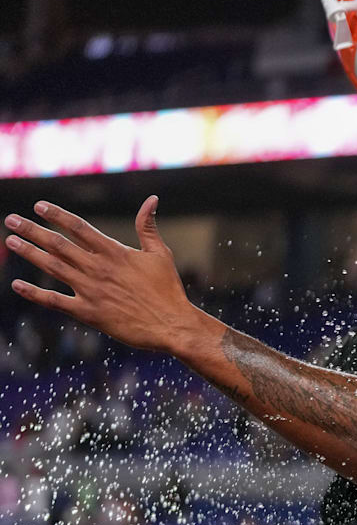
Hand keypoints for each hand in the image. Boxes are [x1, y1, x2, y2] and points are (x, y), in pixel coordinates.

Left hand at [7, 197, 202, 353]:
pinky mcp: (88, 313)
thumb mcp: (161, 254)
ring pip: (53, 267)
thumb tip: (151, 200)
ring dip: (30, 253)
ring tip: (11, 241)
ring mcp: (91, 290)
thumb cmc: (168, 289)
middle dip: (32, 230)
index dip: (56, 215)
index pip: (79, 227)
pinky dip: (34, 293)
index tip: (38, 205)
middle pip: (58, 244)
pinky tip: (17, 284)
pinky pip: (55, 301)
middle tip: (11, 220)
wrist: (172, 325)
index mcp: (115, 252)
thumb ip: (148, 227)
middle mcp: (98, 268)